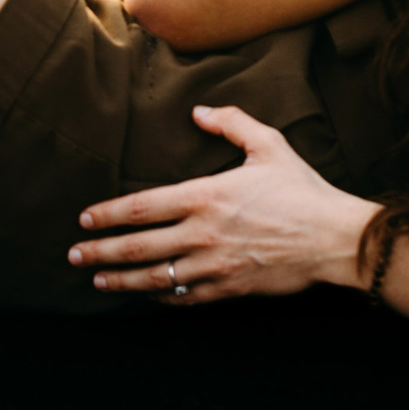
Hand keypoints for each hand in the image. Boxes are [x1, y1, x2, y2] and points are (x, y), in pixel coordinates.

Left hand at [66, 105, 375, 304]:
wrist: (335, 238)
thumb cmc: (303, 190)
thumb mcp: (269, 145)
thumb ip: (231, 123)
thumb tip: (199, 111)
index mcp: (206, 196)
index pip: (143, 207)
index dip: (108, 214)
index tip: (84, 219)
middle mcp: (203, 233)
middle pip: (138, 247)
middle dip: (100, 252)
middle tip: (74, 257)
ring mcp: (215, 266)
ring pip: (156, 278)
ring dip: (122, 281)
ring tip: (98, 282)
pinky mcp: (231, 289)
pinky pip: (187, 297)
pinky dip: (163, 298)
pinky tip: (149, 296)